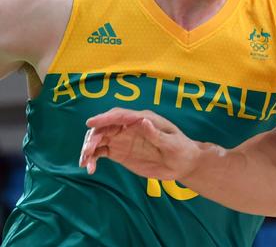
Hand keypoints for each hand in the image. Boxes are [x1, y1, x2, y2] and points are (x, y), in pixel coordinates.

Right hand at [79, 107, 200, 179]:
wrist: (182, 164)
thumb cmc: (181, 150)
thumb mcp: (171, 143)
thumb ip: (155, 134)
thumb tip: (142, 121)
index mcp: (143, 119)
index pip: (120, 115)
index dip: (105, 118)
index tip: (90, 123)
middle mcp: (130, 127)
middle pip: (105, 126)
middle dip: (93, 136)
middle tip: (87, 152)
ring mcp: (123, 139)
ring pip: (100, 139)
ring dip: (89, 148)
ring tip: (85, 163)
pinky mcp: (120, 152)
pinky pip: (102, 152)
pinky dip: (93, 158)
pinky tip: (90, 168)